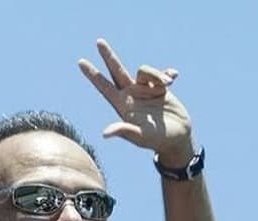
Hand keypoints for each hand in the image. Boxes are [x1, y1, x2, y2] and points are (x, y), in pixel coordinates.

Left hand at [79, 39, 193, 164]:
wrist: (177, 138)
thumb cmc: (156, 141)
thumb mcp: (140, 136)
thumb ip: (125, 131)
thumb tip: (106, 133)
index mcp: (123, 104)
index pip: (104, 86)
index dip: (93, 75)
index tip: (80, 62)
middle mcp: (132, 95)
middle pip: (117, 70)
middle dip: (108, 56)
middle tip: (98, 41)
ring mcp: (145, 90)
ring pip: (145, 71)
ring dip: (156, 73)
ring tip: (167, 84)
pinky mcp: (160, 89)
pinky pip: (162, 74)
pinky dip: (167, 73)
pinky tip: (174, 77)